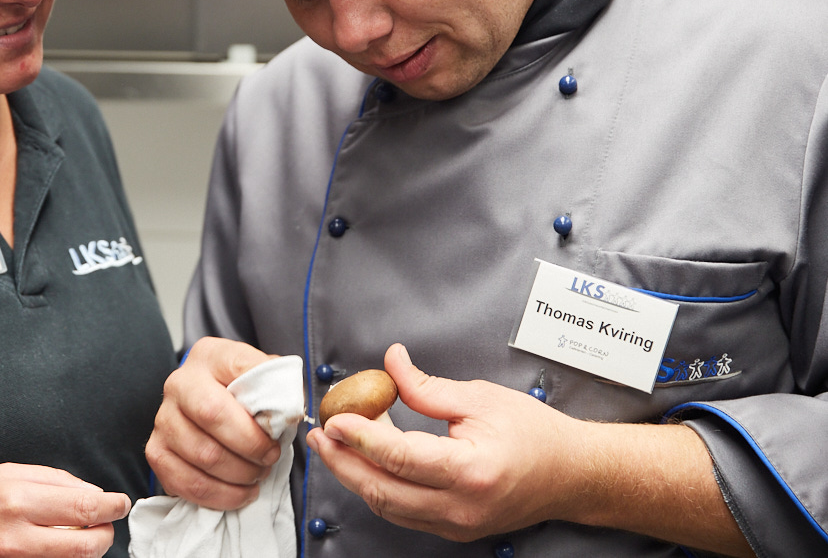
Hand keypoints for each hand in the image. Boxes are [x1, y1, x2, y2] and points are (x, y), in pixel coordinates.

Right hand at [0, 463, 129, 556]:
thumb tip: (90, 492)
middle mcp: (17, 536)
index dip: (112, 506)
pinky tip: (59, 545)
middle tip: (108, 522)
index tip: (120, 502)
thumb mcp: (6, 472)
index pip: (84, 507)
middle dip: (106, 533)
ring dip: (88, 548)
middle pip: (86, 544)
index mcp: (18, 498)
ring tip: (84, 533)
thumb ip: (53, 480)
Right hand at [145, 337, 281, 509]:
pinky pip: (187, 483)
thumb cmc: (242, 392)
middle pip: (212, 416)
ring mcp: (163, 418)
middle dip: (250, 447)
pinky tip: (238, 492)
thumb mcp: (264, 375)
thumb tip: (289, 408)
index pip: (237, 374)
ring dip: (238, 475)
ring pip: (202, 455)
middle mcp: (179, 383)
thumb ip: (278, 384)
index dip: (260, 410)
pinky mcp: (156, 451)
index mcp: (209, 356)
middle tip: (269, 459)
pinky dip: (220, 495)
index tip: (278, 433)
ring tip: (256, 475)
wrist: (210, 402)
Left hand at [305, 343, 577, 540]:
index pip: (400, 457)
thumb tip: (391, 363)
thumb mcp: (479, 397)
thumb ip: (427, 387)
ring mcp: (457, 523)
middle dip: (343, 462)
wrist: (571, 474)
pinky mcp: (453, 527)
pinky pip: (403, 511)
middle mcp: (461, 506)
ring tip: (335, 445)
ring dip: (355, 475)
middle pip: (383, 490)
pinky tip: (366, 461)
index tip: (335, 418)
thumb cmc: (535, 434)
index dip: (361, 437)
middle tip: (321, 434)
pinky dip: (378, 486)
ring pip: (388, 505)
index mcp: (471, 470)